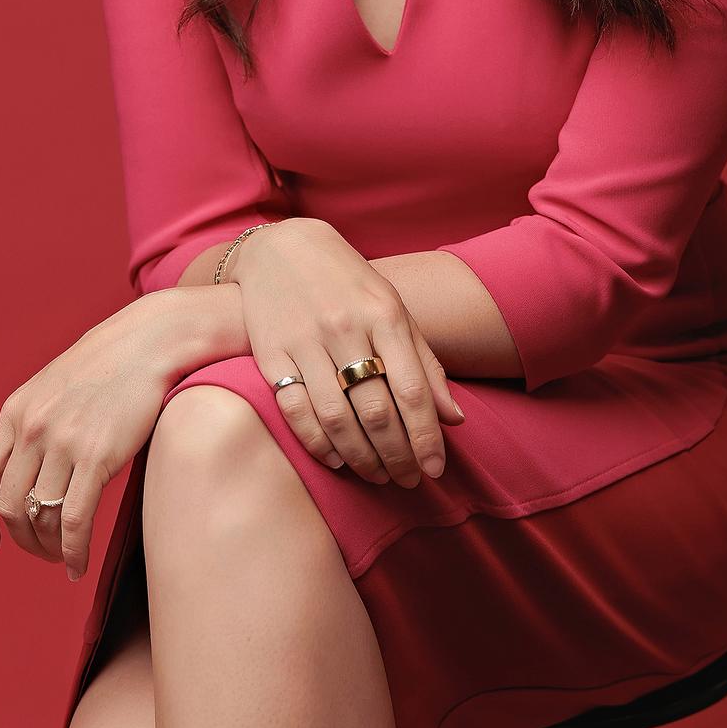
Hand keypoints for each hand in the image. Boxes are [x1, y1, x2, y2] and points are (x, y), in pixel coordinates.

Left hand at [0, 292, 203, 579]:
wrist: (152, 341)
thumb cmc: (109, 364)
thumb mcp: (53, 386)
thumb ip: (33, 424)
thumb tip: (27, 472)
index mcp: (15, 412)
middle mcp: (32, 428)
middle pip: (10, 506)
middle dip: (21, 540)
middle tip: (39, 552)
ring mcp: (64, 443)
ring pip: (41, 518)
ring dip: (48, 549)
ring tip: (61, 558)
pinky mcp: (98, 456)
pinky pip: (75, 521)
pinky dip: (73, 552)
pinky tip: (78, 566)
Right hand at [230, 218, 465, 486]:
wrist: (281, 247)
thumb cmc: (348, 284)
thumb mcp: (393, 309)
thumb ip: (424, 362)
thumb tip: (455, 418)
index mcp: (384, 314)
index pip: (412, 391)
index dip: (426, 438)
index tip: (435, 470)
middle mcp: (345, 328)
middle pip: (377, 411)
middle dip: (397, 455)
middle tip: (408, 480)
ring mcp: (305, 341)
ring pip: (337, 418)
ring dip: (361, 458)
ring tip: (378, 476)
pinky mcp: (271, 353)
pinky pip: (296, 410)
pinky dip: (317, 443)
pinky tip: (336, 459)